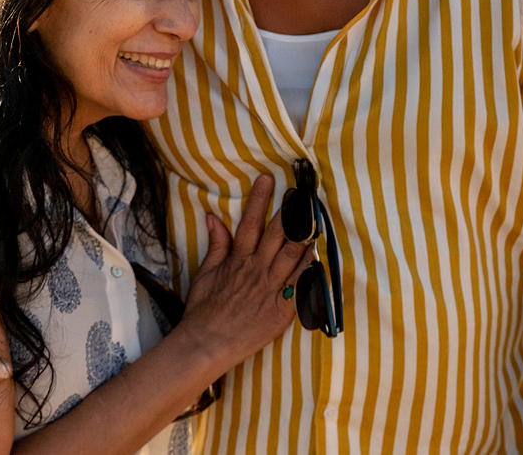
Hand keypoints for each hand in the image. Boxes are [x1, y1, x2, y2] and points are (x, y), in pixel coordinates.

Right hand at [174, 175, 309, 373]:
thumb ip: (215, 245)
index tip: (268, 179)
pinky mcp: (281, 310)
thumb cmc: (203, 311)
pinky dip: (310, 271)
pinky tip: (319, 255)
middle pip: (276, 234)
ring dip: (304, 235)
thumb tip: (213, 217)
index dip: (260, 199)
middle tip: (301, 191)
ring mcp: (270, 289)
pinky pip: (300, 286)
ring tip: (315, 215)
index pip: (251, 223)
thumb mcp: (204, 273)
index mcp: (238, 260)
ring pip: (291, 255)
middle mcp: (256, 270)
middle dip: (290, 210)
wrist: (206, 343)